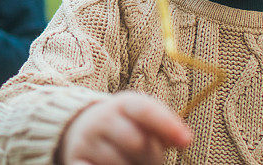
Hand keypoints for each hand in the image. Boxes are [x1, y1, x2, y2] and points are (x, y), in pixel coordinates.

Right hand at [57, 91, 190, 164]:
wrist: (80, 129)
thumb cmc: (124, 127)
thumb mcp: (143, 119)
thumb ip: (165, 126)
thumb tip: (186, 139)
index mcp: (123, 104)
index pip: (145, 109)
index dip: (167, 124)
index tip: (187, 140)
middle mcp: (102, 119)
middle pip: (138, 142)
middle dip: (152, 157)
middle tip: (152, 160)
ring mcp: (87, 141)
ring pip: (120, 163)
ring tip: (132, 164)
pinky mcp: (75, 161)